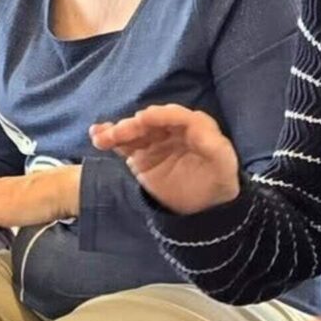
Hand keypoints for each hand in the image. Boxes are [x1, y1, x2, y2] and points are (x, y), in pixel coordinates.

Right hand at [89, 105, 240, 213]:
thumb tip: (196, 126)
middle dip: (133, 126)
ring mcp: (154, 140)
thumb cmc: (218, 179)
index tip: (144, 118)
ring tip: (101, 138)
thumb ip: (213, 145)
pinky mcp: (140, 153)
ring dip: (116, 132)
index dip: (160, 115)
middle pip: (150, 122)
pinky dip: (109, 139)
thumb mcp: (224, 163)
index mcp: (194, 125)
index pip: (176, 116)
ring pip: (133, 131)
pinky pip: (123, 144)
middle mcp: (172, 128)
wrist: (203, 204)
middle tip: (117, 134)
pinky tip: (97, 135)